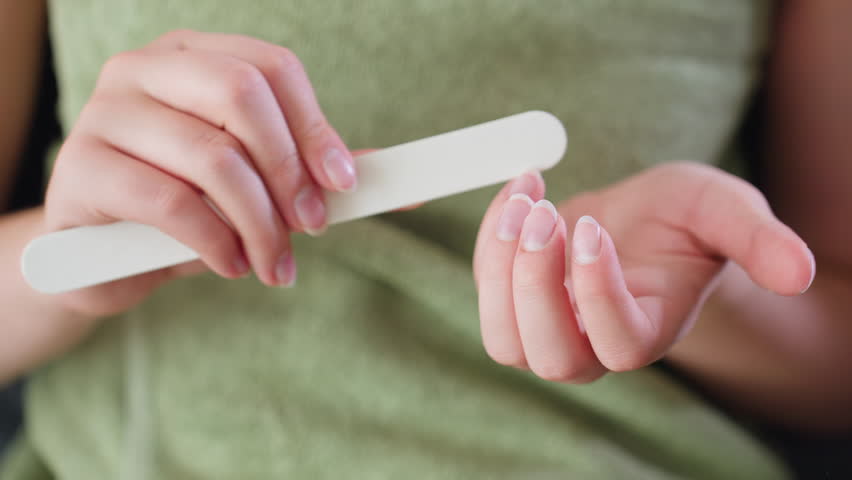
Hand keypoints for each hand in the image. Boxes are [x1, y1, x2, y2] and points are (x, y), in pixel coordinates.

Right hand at [44, 30, 356, 317]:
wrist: (104, 261)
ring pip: (212, 157)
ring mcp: (104, 113)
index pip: (271, 67)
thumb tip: (396, 184)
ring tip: (274, 263)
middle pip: (241, 95)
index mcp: (192, 57)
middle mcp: (143, 70)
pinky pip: (170, 202)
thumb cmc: (185, 213)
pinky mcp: (79, 169)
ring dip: (260, 222)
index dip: (315, 127)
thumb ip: (309, 175)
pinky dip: (216, 241)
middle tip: (312, 226)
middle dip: (289, 171)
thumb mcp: (251, 187)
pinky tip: (231, 265)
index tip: (344, 184)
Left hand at [474, 162, 813, 382]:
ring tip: (525, 199)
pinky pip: (484, 281)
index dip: (598, 292)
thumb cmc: (685, 221)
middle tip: (545, 215)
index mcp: (648, 330)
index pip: (618, 343)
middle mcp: (593, 344)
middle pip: (549, 355)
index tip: (594, 226)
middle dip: (536, 285)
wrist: (643, 220)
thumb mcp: (726, 214)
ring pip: (504, 338)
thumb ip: (759, 241)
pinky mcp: (512, 296)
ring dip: (501, 268)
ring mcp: (548, 326)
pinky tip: (522, 186)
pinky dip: (491, 232)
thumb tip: (797, 272)